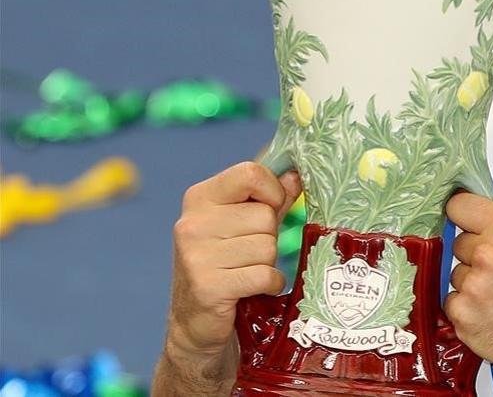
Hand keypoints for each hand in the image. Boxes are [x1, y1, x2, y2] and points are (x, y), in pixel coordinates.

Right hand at [165, 162, 301, 358]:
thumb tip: (296, 174)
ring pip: (268, 246)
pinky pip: (265, 275)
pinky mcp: (208, 286)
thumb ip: (270, 199)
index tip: (270, 208)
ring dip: (267, 263)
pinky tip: (252, 289)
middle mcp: (193, 223)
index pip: (250, 173)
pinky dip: (269, 284)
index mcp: (200, 198)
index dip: (272, 191)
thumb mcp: (243, 225)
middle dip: (269, 238)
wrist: (194, 322)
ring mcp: (197, 255)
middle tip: (248, 255)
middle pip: (265, 216)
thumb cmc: (224, 265)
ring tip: (246, 271)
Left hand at [444, 191, 492, 394]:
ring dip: (471, 282)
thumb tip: (475, 215)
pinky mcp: (461, 313)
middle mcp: (487, 255)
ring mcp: (472, 286)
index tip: (463, 219)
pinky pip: (452, 300)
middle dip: (474, 254)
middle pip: (458, 242)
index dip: (461, 213)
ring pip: (455, 273)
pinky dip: (466, 307)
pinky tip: (489, 312)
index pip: (459, 205)